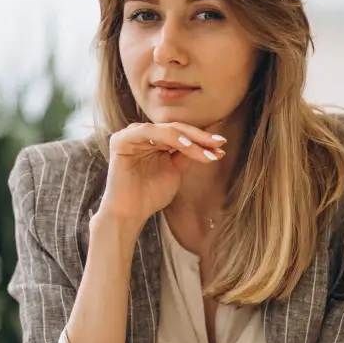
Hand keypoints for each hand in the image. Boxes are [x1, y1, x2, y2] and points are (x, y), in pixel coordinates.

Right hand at [99, 122, 227, 224]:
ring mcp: (131, 135)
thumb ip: (188, 154)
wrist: (131, 213)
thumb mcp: (176, 170)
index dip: (202, 138)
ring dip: (189, 138)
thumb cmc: (151, 194)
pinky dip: (169, 137)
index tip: (222, 145)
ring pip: (166, 130)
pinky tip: (187, 145)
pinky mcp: (121, 140)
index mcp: (154, 139)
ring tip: (207, 149)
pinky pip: (149, 132)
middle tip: (219, 143)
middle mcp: (142, 133)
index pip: (182, 133)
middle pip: (176, 129)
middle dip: (200, 137)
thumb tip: (212, 143)